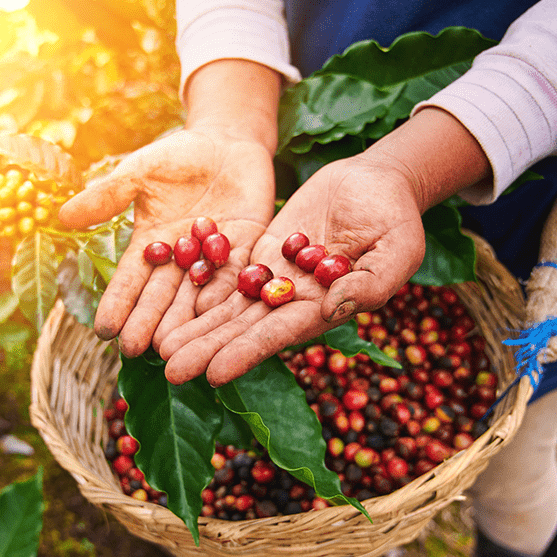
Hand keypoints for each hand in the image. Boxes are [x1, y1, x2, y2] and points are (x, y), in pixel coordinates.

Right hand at [57, 126, 275, 356]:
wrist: (228, 141)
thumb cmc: (178, 155)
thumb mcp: (139, 172)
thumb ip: (107, 196)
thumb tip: (62, 216)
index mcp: (151, 244)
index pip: (131, 279)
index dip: (117, 304)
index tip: (103, 330)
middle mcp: (181, 259)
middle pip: (162, 295)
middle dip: (148, 322)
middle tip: (135, 350)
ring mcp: (214, 257)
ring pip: (197, 293)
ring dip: (184, 320)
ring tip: (171, 346)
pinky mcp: (248, 248)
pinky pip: (236, 273)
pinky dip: (225, 292)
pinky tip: (214, 314)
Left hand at [157, 107, 490, 385]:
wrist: (378, 182)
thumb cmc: (397, 219)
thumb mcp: (397, 251)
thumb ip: (370, 284)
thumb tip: (334, 307)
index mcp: (324, 309)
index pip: (278, 335)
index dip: (245, 353)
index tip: (213, 373)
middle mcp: (294, 301)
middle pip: (243, 328)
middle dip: (208, 348)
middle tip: (170, 369)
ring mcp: (276, 277)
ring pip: (229, 306)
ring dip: (196, 325)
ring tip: (159, 346)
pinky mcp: (263, 252)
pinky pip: (228, 270)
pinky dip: (201, 285)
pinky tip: (171, 301)